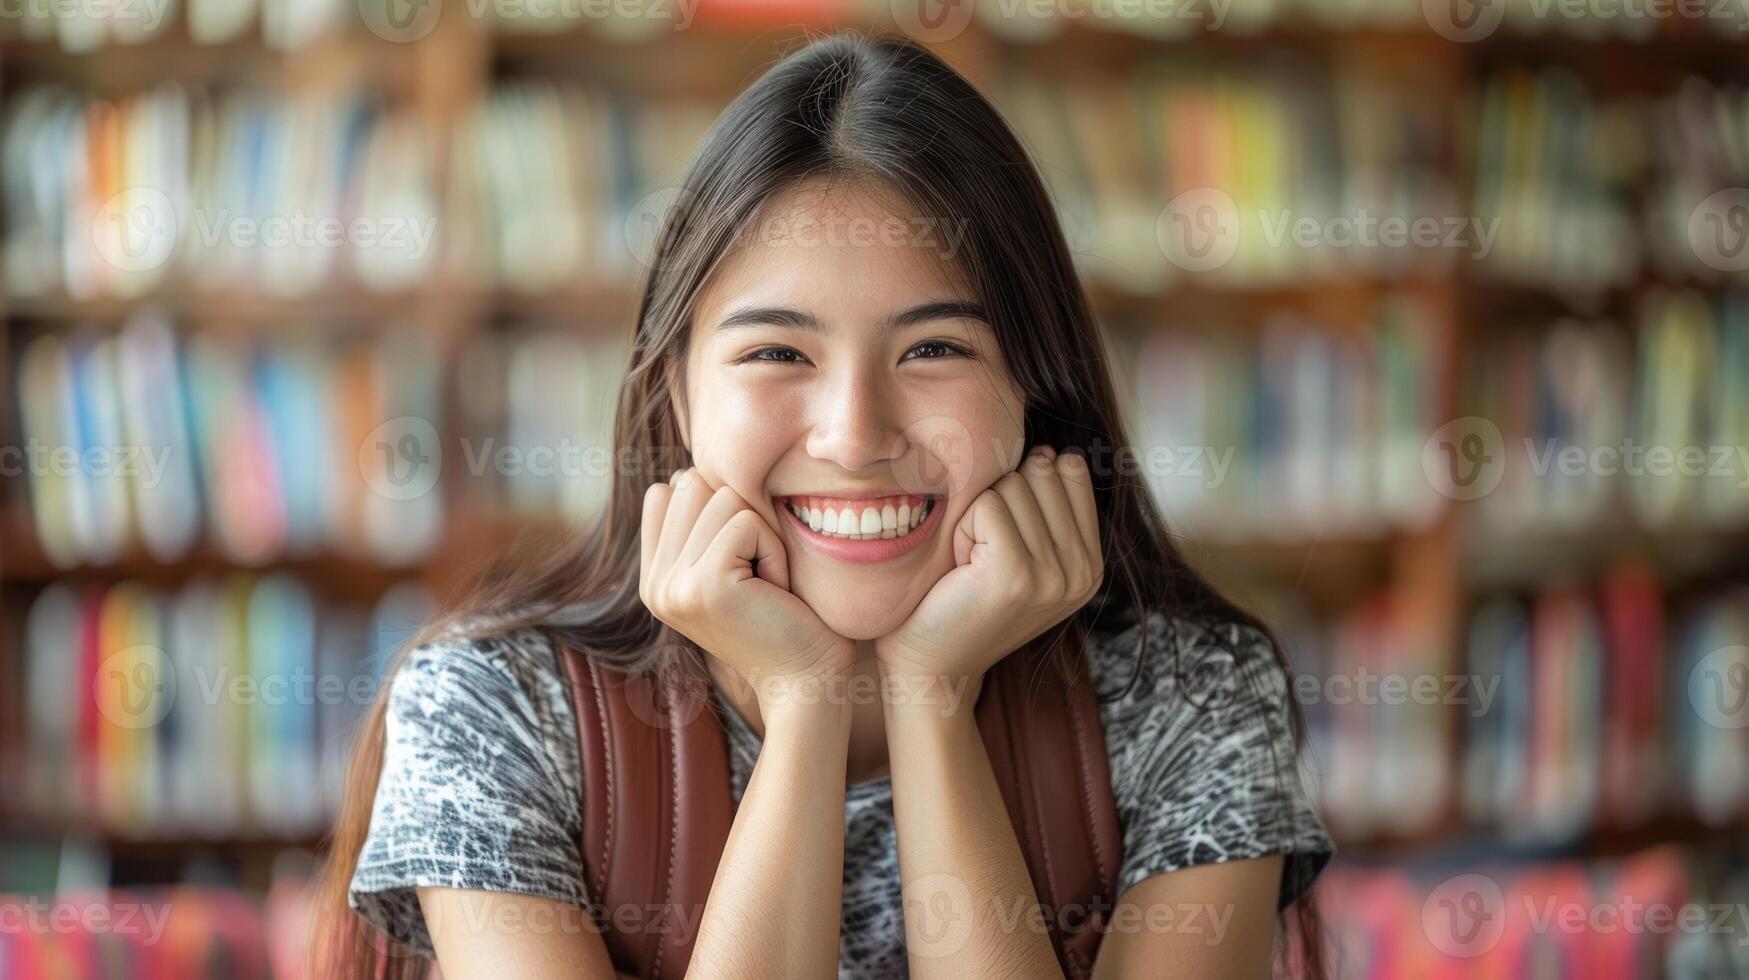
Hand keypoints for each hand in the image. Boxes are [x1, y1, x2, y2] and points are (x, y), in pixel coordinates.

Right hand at [640, 467, 853, 705]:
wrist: (806, 680)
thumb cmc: (784, 617)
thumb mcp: (731, 567)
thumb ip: (700, 527)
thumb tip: (688, 473)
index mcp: (654, 578)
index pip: (665, 492)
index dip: (715, 506)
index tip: (740, 558)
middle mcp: (654, 584)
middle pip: (693, 485)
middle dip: (740, 518)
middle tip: (757, 572)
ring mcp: (674, 586)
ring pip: (722, 498)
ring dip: (761, 534)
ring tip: (766, 582)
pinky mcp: (705, 586)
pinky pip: (747, 523)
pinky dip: (774, 550)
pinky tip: (775, 590)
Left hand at [874, 445, 1103, 690]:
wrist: (932, 665)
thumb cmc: (964, 599)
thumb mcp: (1024, 555)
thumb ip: (1046, 509)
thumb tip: (1048, 450)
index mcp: (1092, 564)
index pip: (1072, 471)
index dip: (1026, 484)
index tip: (1003, 530)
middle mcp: (1083, 572)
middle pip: (1040, 472)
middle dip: (1000, 498)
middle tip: (982, 551)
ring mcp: (1054, 575)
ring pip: (1012, 484)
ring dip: (978, 515)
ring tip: (971, 561)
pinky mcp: (1016, 573)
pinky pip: (987, 504)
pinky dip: (962, 527)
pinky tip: (959, 567)